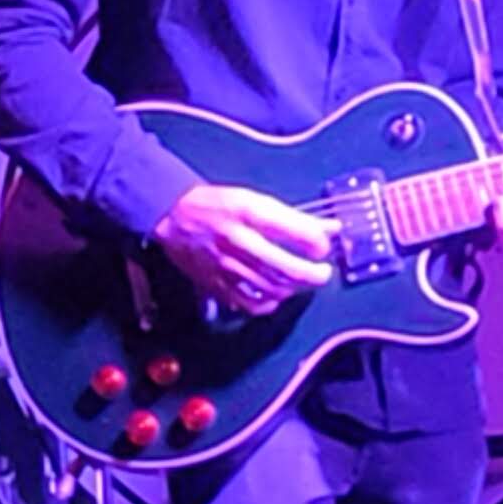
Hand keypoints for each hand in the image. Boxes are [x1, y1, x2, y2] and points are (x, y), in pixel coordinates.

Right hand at [151, 179, 338, 313]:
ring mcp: (227, 266)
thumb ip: (293, 218)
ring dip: (294, 288)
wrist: (172, 216)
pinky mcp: (218, 284)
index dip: (319, 244)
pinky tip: (274, 293)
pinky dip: (270, 302)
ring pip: (274, 288)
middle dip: (314, 275)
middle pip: (289, 268)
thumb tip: (330, 229)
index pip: (297, 233)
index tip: (322, 247)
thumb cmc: (216, 205)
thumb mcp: (255, 200)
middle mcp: (239, 240)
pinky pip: (251, 303)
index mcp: (250, 212)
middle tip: (321, 273)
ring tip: (299, 281)